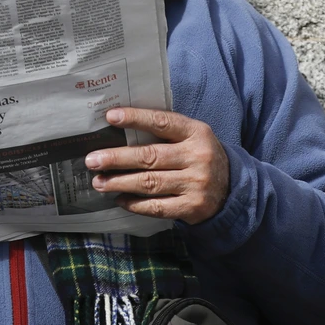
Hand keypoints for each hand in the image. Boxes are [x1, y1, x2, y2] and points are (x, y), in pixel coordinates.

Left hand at [85, 108, 230, 224]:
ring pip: (150, 183)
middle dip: (117, 158)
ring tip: (99, 182)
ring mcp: (195, 184)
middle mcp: (197, 157)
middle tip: (92, 160)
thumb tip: (120, 133)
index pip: (162, 122)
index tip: (110, 117)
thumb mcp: (193, 138)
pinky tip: (120, 199)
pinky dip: (135, 204)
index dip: (135, 118)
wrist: (232, 190)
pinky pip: (157, 207)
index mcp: (196, 133)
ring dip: (120, 182)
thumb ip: (165, 132)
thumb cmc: (201, 158)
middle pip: (150, 156)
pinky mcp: (191, 207)